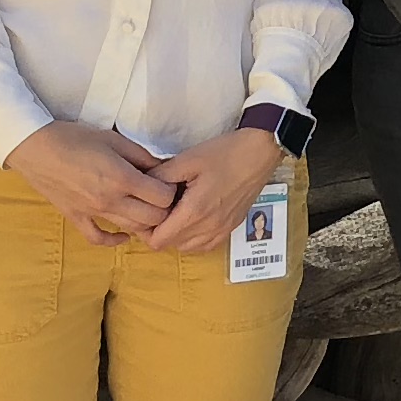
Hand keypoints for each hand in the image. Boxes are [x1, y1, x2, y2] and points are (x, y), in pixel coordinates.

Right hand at [3, 121, 176, 246]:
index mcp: (122, 178)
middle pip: (152, 218)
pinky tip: (124, 234)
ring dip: (145, 224)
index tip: (167, 182)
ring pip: (131, 230)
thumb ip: (140, 154)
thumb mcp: (113, 138)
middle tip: (161, 197)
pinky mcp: (77, 218)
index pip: (162, 197)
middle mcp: (110, 200)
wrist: (35, 148)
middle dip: (163, 209)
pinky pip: (98, 238)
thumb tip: (162, 166)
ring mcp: (93, 212)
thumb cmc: (73, 138)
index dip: (170, 190)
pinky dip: (114, 240)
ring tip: (148, 211)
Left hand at [137, 125, 283, 254]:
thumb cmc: (224, 153)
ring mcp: (222, 230)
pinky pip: (206, 245)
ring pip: (188, 248)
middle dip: (159, 231)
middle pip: (171, 245)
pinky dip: (194, 238)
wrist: (260, 153)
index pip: (158, 240)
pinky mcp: (232, 227)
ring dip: (176, 236)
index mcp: (194, 212)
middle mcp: (209, 227)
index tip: (143, 212)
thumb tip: (140, 187)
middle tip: (156, 208)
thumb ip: (160, 176)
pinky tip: (193, 219)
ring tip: (174, 212)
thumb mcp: (187, 160)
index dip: (144, 230)